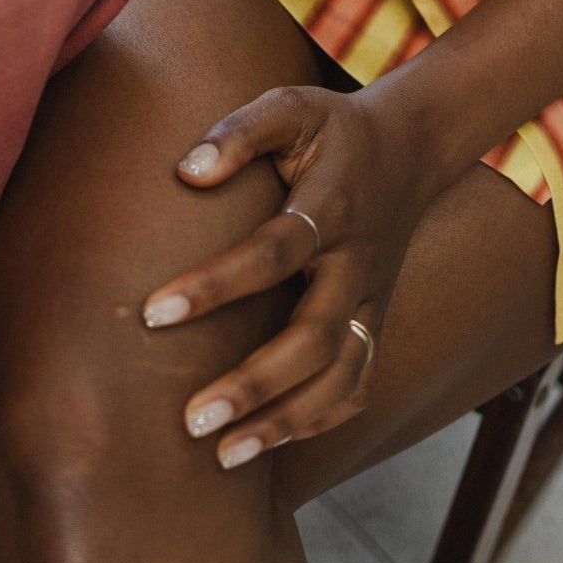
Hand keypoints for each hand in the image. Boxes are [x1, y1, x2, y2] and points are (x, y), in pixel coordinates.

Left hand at [140, 83, 430, 469]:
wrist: (410, 146)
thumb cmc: (331, 128)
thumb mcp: (288, 106)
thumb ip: (237, 132)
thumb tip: (186, 172)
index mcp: (332, 206)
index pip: (273, 253)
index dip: (215, 284)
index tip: (152, 313)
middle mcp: (356, 263)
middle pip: (312, 337)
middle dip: (254, 384)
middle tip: (190, 421)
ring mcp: (370, 299)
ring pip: (341, 376)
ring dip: (285, 420)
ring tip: (223, 456)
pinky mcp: (374, 321)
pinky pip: (358, 385)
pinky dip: (319, 420)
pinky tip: (267, 443)